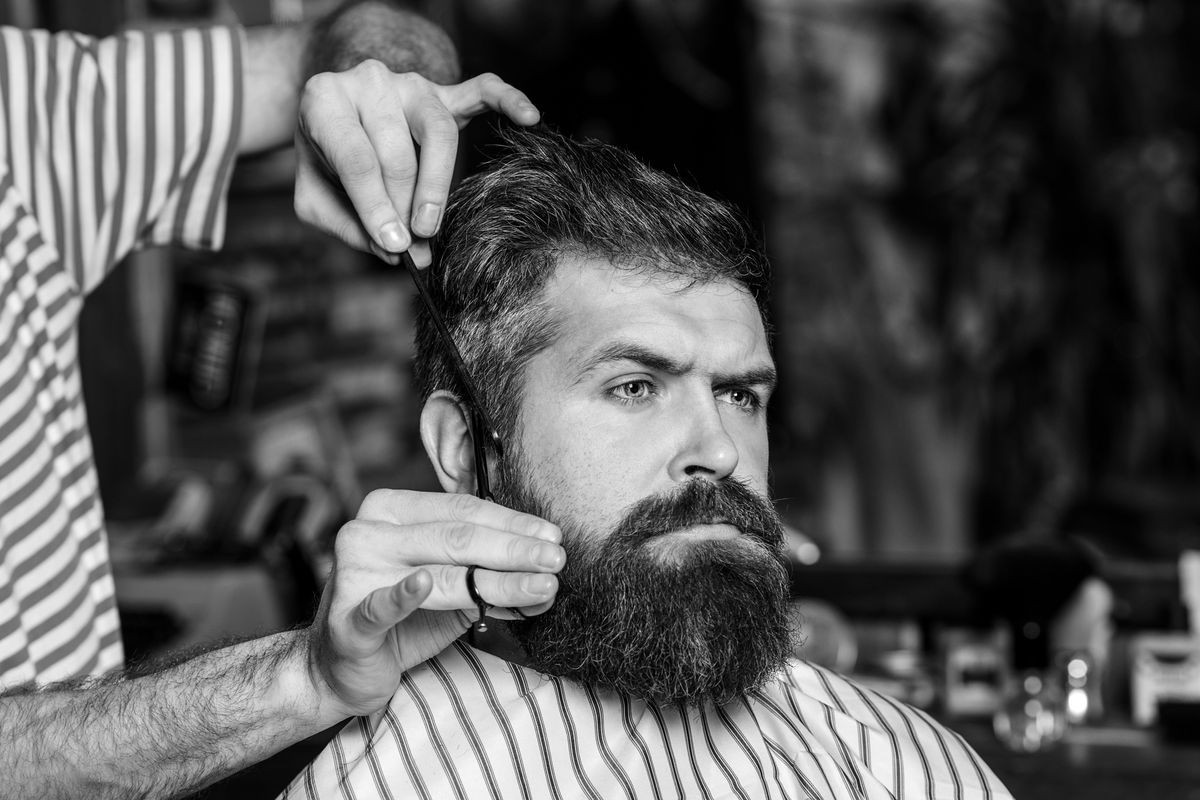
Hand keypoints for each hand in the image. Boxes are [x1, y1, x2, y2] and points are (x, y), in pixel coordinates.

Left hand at [294, 64, 539, 266]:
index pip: (357, 159)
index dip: (376, 207)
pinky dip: (507, 100)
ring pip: (437, 131)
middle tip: (409, 245)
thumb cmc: (324, 165)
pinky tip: (529, 117)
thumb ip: (352, 226)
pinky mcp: (442, 93)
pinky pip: (481, 89)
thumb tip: (399, 251)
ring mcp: (409, 84)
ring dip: (436, 184)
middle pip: (398, 151)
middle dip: (404, 206)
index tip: (393, 245)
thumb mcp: (315, 199)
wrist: (328, 123)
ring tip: (430, 224)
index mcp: (324, 101)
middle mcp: (368, 82)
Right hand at [303, 490, 562, 719]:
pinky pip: (380, 606)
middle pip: (456, 538)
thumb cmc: (400, 619)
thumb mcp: (449, 588)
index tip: (553, 536)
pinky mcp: (347, 620)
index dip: (511, 522)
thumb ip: (488, 572)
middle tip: (558, 560)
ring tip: (543, 586)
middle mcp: (367, 533)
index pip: (462, 510)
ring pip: (440, 574)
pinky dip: (403, 596)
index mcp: (390, 510)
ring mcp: (354, 574)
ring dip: (498, 581)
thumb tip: (547, 570)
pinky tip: (423, 585)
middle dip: (514, 550)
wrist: (338, 668)